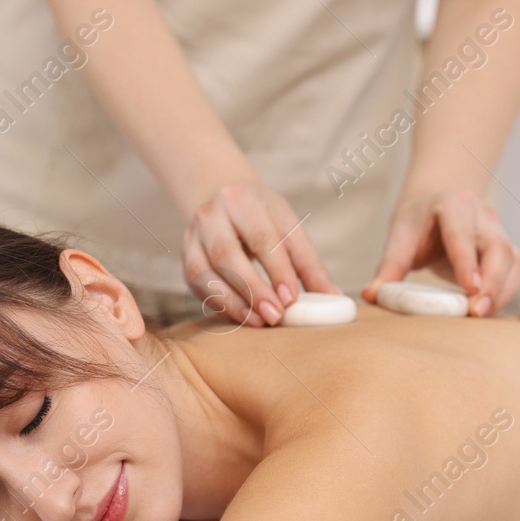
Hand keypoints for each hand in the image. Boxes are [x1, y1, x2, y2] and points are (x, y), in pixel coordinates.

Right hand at [183, 182, 337, 325]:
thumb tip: (333, 297)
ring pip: (204, 272)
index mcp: (243, 200)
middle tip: (275, 316)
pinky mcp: (185, 256)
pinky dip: (219, 303)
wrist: (224, 198)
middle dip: (253, 289)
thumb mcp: (288, 227)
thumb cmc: (263, 217)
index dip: (276, 270)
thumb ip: (308, 263)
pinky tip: (241, 316)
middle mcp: (212, 214)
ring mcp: (193, 235)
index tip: (291, 298)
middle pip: (227, 254)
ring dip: (233, 301)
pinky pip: (196, 284)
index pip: (261, 236)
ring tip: (258, 322)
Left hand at [362, 189, 519, 317]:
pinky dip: (505, 292)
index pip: (463, 234)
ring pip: (512, 261)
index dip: (467, 261)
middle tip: (477, 313)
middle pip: (497, 248)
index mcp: (452, 205)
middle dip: (491, 283)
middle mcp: (481, 215)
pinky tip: (488, 309)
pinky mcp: (508, 249)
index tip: (470, 289)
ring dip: (500, 292)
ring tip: (481, 316)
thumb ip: (388, 268)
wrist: (438, 204)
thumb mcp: (399, 238)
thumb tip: (371, 295)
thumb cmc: (418, 223)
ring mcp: (498, 231)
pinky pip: (516, 271)